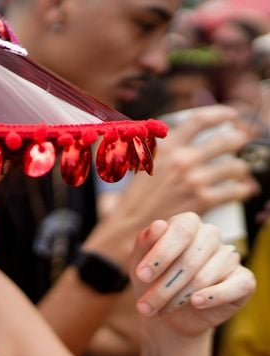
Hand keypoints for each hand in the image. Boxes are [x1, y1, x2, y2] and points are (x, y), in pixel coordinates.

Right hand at [115, 105, 258, 222]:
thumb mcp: (142, 162)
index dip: (220, 113)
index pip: (200, 120)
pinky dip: (243, 190)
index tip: (230, 115)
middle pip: (226, 140)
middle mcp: (182, 161)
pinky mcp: (203, 201)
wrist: (130, 225)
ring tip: (239, 171)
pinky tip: (243, 190)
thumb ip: (162, 147)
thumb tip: (182, 135)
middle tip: (240, 142)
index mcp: (167, 147)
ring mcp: (195, 181)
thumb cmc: (135, 196)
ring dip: (241, 168)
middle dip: (239, 139)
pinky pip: (235, 190)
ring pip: (235, 166)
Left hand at [128, 212, 255, 336]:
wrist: (168, 311)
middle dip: (163, 287)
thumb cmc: (152, 279)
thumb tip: (159, 225)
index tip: (141, 275)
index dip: (161, 253)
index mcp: (187, 223)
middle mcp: (210, 235)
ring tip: (159, 311)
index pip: (181, 230)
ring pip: (204, 277)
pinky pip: (235, 287)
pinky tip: (195, 303)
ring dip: (177, 299)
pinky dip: (213, 296)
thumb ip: (145, 242)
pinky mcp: (244, 280)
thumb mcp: (139, 261)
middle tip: (144, 306)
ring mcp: (229, 256)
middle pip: (190, 259)